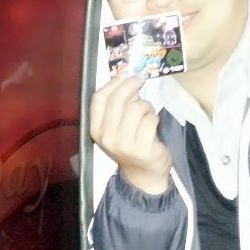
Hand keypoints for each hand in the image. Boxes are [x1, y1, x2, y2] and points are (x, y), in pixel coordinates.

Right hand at [89, 74, 172, 194]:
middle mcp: (106, 137)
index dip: (112, 83)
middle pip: (117, 100)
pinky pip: (150, 120)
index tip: (124, 74)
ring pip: (136, 108)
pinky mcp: (142, 148)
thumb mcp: (116, 126)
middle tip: (140, 80)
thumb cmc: (130, 145)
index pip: (99, 99)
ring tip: (147, 113)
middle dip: (131, 85)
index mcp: (95, 129)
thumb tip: (123, 76)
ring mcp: (124, 144)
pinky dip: (154, 118)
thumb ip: (116, 105)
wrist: (143, 174)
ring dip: (145, 106)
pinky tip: (153, 125)